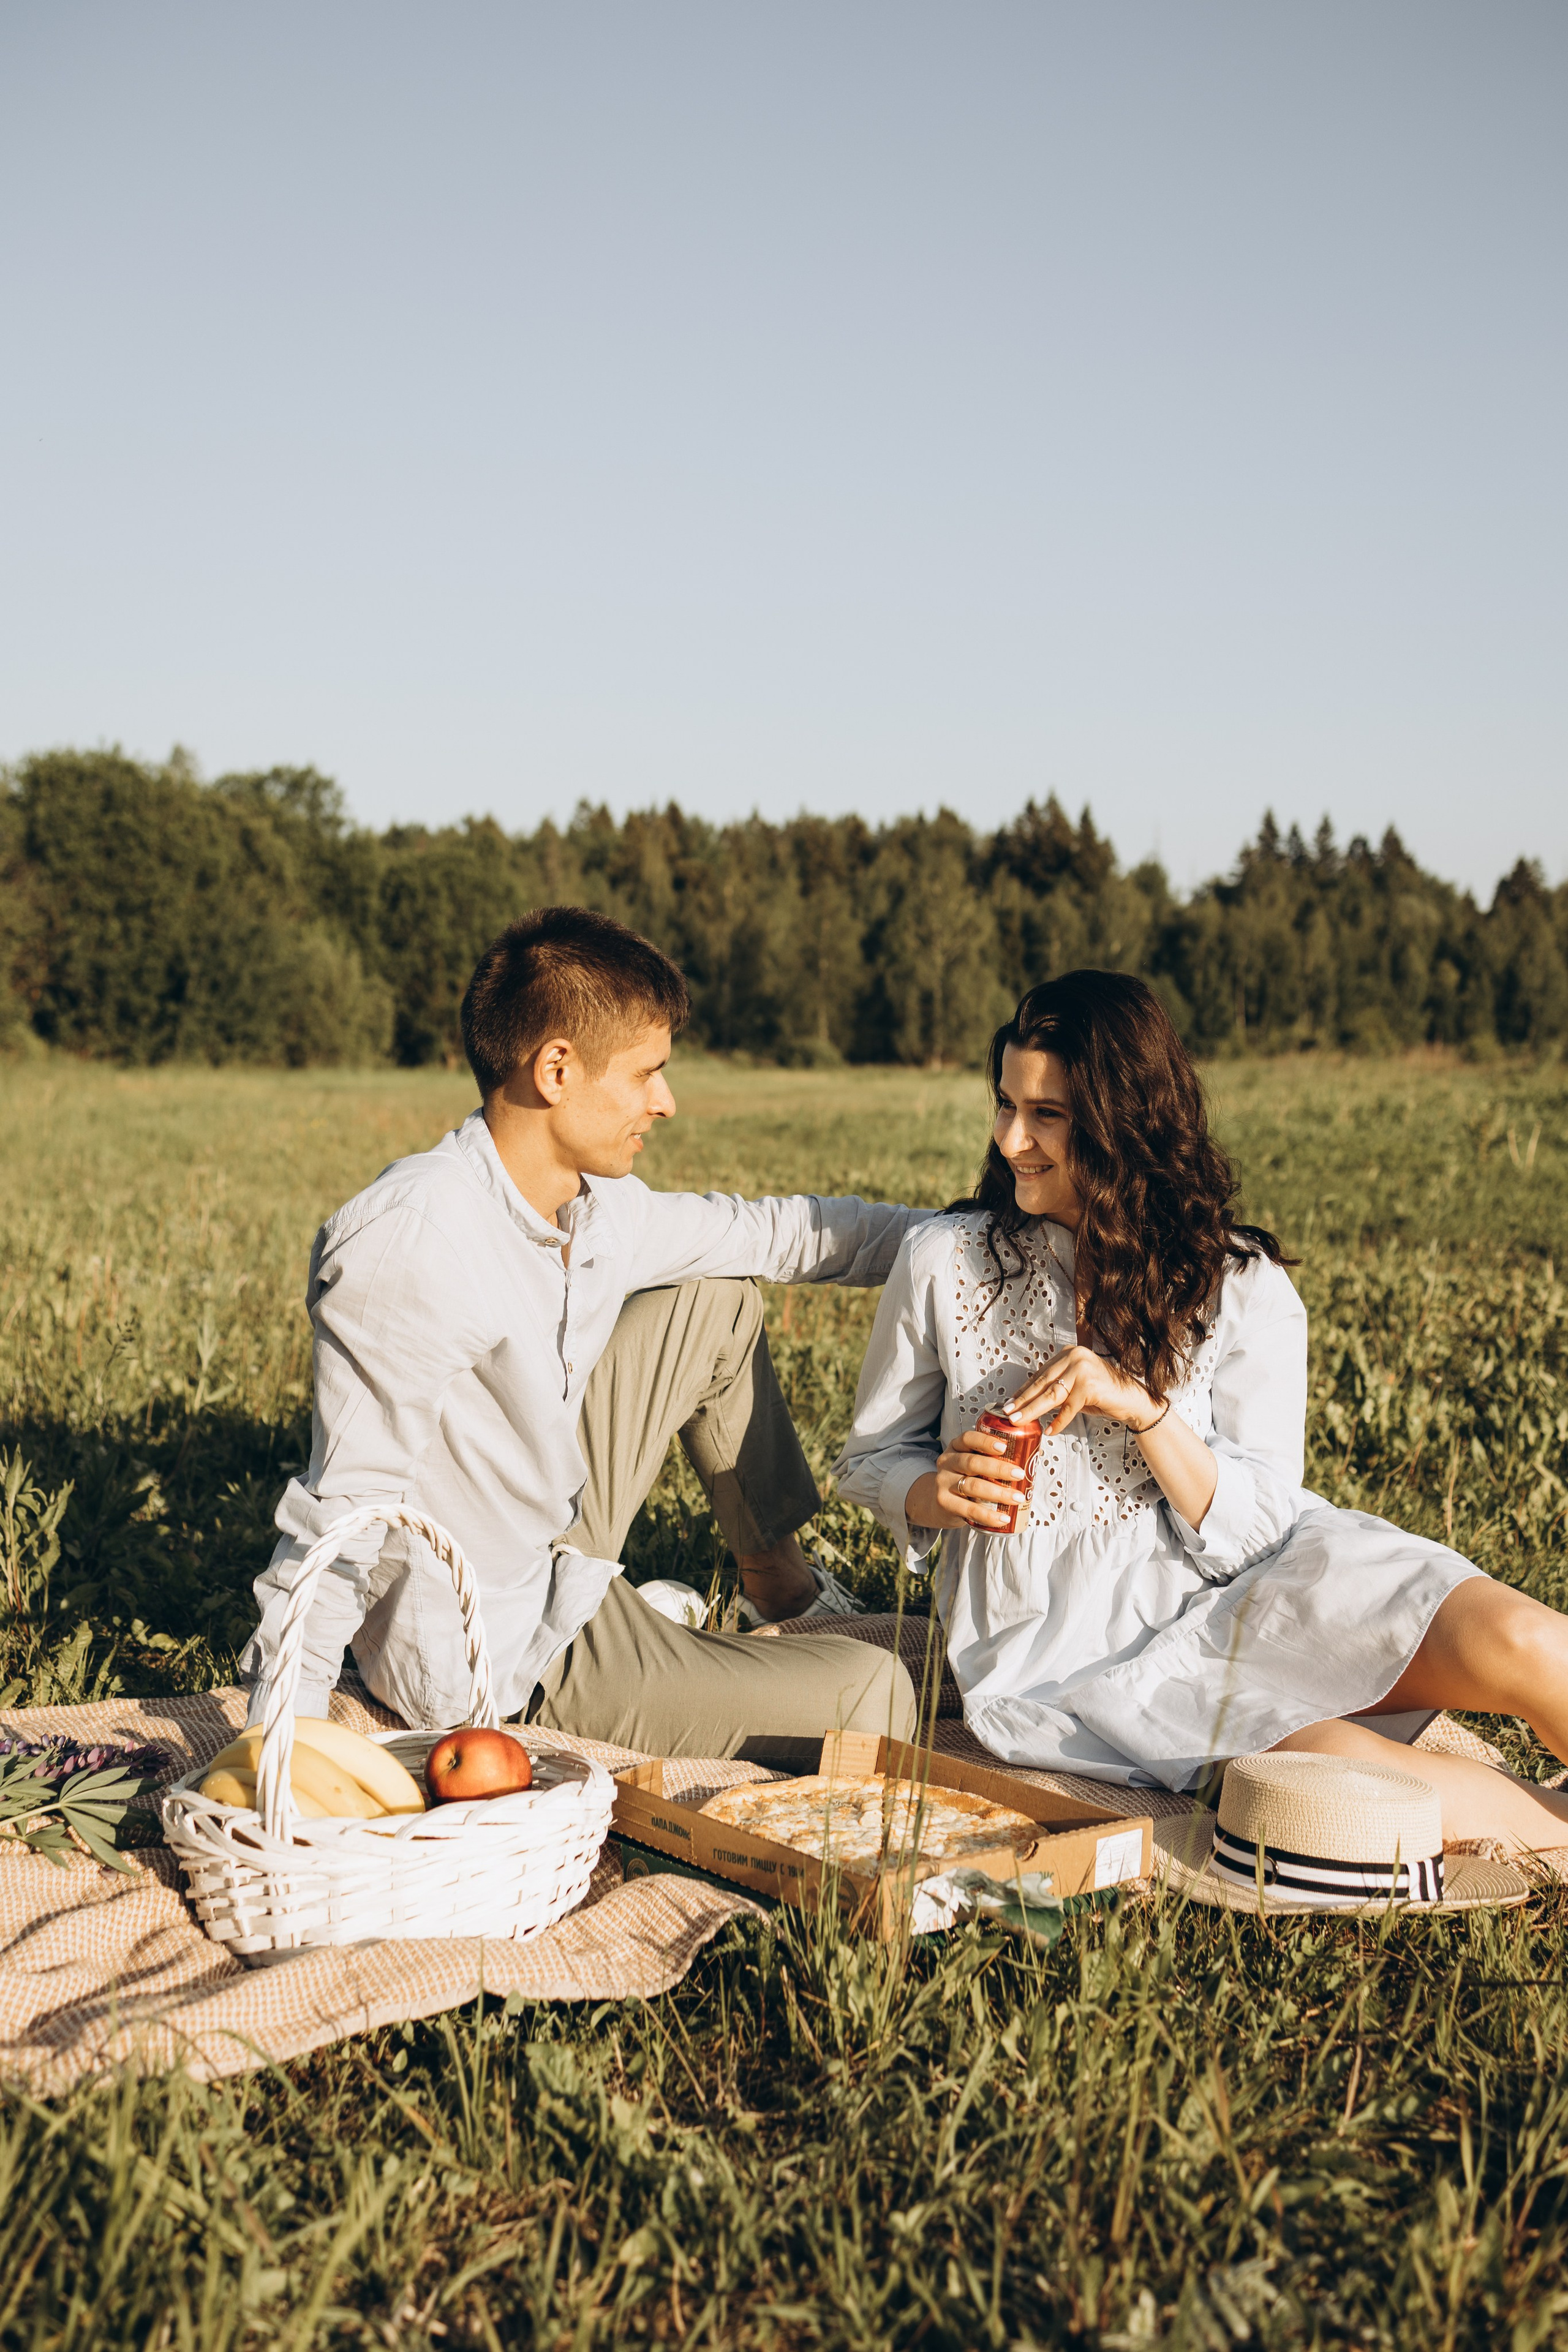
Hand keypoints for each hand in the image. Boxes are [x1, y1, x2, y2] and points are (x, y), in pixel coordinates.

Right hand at [905, 1425, 1031, 1532]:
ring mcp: (944, 1483)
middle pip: (972, 1462)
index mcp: (956, 1448)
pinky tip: (1003, 1518)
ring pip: (972, 1486)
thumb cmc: (965, 1479)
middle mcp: (947, 1463)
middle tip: (1020, 1474)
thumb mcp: (972, 1464)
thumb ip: (993, 1458)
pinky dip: (988, 1515)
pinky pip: (969, 1509)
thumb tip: (1036, 1453)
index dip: (985, 1441)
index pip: (968, 1439)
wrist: (937, 1502)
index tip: (1004, 1447)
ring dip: (998, 1492)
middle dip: (998, 1468)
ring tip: (1017, 1498)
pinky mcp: (945, 1503)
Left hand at [1006, 1345, 1161, 1437]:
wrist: (1131, 1400)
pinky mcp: (1089, 1386)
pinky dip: (1059, 1421)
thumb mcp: (1074, 1388)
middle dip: (1023, 1400)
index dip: (1024, 1390)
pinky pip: (1068, 1408)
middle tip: (1007, 1412)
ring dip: (1032, 1410)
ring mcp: (1082, 1370)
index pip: (1041, 1374)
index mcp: (1068, 1354)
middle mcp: (1074, 1357)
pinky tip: (1050, 1430)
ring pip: (1051, 1395)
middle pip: (1042, 1383)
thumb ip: (1055, 1390)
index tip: (1009, 1402)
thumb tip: (1027, 1403)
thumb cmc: (1102, 1394)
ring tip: (1018, 1420)